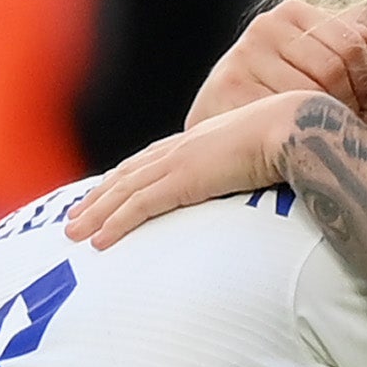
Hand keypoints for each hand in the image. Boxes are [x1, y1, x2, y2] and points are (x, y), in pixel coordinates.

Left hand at [68, 89, 307, 247]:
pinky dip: (115, 223)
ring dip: (95, 214)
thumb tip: (256, 181)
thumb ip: (248, 168)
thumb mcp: (261, 153)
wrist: (294, 126)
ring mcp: (178, 164)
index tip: (103, 193)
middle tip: (72, 218)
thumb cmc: (290, 138)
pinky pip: (139, 207)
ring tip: (73, 234)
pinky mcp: (182, 182)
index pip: (148, 162)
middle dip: (97, 197)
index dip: (123, 179)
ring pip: (123, 193)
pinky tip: (99, 241)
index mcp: (197, 141)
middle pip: (126, 176)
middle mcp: (180, 149)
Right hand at [184, 0, 366, 127]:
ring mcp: (245, 56)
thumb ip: (343, 40)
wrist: (215, 130)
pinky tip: (295, 144)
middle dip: (349, 104)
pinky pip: (282, 114)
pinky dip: (296, 134)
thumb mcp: (308, 60)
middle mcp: (264, 27)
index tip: (364, 107)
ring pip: (311, 94)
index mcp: (291, 13)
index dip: (365, 83)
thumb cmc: (271, 94)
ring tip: (326, 138)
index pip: (351, 43)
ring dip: (325, 123)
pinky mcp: (230, 88)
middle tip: (350, 129)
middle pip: (333, 68)